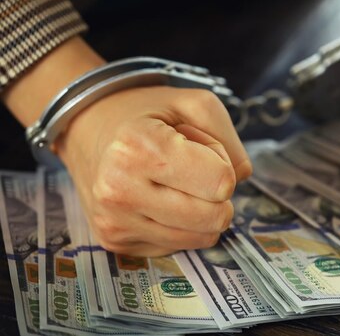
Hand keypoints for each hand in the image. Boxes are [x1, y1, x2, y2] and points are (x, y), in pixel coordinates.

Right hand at [56, 86, 250, 256]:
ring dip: (200, 209)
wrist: (88, 128)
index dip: (222, 164)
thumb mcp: (195, 103)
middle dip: (216, 192)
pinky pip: (179, 245)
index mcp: (139, 147)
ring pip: (202, 237)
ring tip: (173, 181)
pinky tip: (157, 197)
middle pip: (216, 217)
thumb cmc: (148, 114)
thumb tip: (241, 179)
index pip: (221, 183)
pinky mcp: (114, 242)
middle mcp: (120, 189)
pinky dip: (180, 224)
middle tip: (190, 168)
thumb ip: (231, 138)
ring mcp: (114, 221)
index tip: (197, 149)